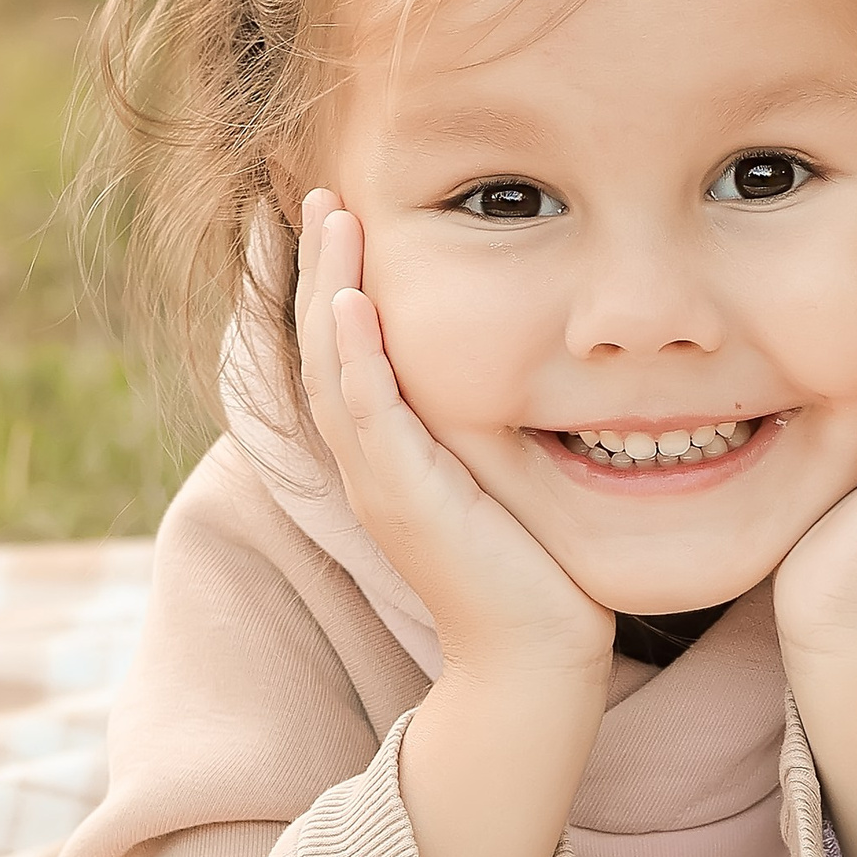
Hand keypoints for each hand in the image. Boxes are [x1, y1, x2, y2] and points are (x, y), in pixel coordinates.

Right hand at [294, 193, 613, 687]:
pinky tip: (353, 301)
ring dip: (328, 289)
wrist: (536, 659)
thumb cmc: (535, 575)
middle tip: (322, 197)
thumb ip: (491, 428)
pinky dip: (355, 355)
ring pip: (334, 368)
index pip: (344, 356)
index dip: (335, 287)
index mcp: (388, 459)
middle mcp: (372, 467)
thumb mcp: (503, 480)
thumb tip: (530, 369)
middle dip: (320, 269)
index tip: (342, 221)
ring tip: (331, 221)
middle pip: (322, 348)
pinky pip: (369, 413)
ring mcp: (382, 484)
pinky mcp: (409, 500)